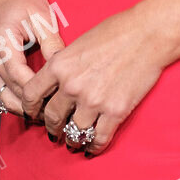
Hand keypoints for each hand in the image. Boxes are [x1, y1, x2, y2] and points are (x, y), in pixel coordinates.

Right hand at [0, 0, 64, 117]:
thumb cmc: (23, 0)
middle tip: (59, 113)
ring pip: (5, 97)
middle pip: (11, 92)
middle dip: (34, 105)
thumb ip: (51, 43)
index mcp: (2, 42)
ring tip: (50, 113)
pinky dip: (19, 101)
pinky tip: (39, 105)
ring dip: (25, 108)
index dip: (37, 91)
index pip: (18, 76)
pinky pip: (4, 91)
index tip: (57, 99)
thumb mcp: (42, 17)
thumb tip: (63, 68)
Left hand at [20, 4, 167, 155]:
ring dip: (73, 140)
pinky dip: (94, 147)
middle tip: (55, 132)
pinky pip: (98, 139)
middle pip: (52, 118)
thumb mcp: (80, 42)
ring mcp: (93, 101)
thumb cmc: (117, 31)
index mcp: (59, 65)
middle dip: (52, 128)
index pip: (31, 95)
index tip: (34, 114)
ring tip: (74, 142)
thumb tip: (57, 83)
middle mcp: (72, 86)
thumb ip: (65, 65)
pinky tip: (92, 147)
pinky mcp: (115, 111)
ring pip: (74, 133)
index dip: (30, 108)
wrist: (149, 33)